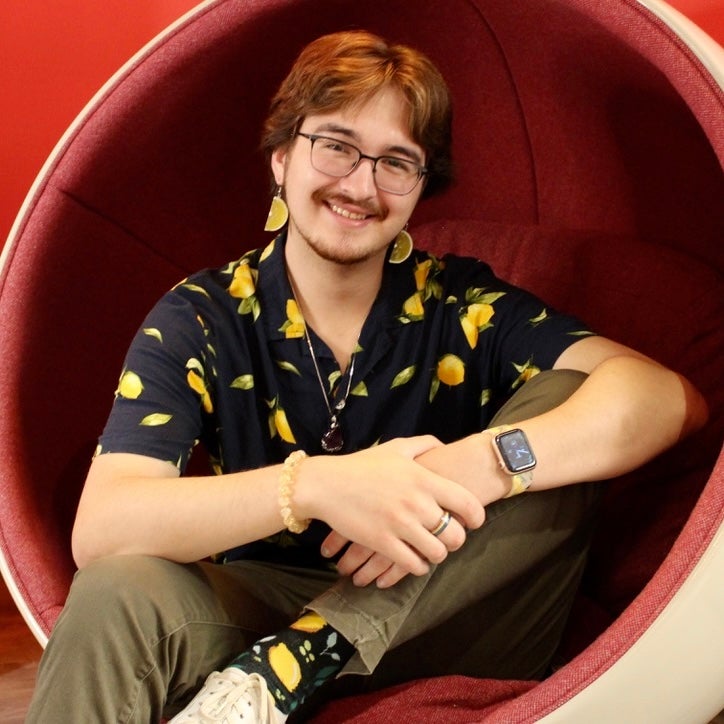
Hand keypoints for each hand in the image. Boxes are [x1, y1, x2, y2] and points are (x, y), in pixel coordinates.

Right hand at [298, 435, 484, 580]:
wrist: (326, 484)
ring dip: (437, 554)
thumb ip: (423, 444)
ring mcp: (400, 525)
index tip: (473, 521)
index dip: (476, 516)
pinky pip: (413, 564)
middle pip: (456, 534)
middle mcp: (417, 503)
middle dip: (457, 540)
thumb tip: (442, 446)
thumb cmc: (361, 465)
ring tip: (431, 550)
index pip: (467, 503)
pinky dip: (419, 566)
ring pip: (437, 553)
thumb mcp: (395, 447)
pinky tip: (415, 560)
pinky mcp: (383, 543)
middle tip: (448, 538)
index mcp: (423, 479)